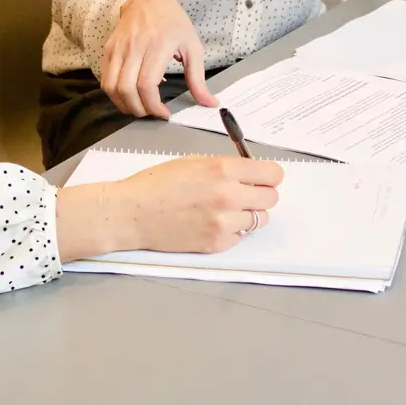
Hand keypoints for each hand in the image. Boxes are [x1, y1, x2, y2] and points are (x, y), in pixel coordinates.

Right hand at [55, 157, 282, 261]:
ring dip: (247, 214)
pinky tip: (211, 223)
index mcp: (223, 169)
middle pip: (271, 198)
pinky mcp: (217, 243)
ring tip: (224, 209)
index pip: (273, 174)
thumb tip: (249, 173)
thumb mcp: (193, 162)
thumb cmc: (156, 184)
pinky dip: (232, 231)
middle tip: (243, 193)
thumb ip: (225, 167)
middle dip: (260, 194)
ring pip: (259, 219)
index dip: (268, 175)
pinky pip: (240, 236)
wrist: (132, 213)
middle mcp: (229, 196)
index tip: (261, 177)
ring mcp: (224, 223)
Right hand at [101, 0, 217, 118]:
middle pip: (126, 89)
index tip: (164, 113)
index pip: (147, 84)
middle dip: (138, 109)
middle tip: (151, 113)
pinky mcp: (108, 49)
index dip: (153, 106)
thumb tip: (209, 103)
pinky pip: (105, 79)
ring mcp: (118, 48)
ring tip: (139, 107)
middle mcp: (134, 46)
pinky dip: (115, 94)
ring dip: (123, 104)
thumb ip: (198, 78)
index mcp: (158, 45)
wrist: (148, 0)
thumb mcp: (192, 46)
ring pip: (111, 87)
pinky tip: (129, 95)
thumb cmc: (173, 23)